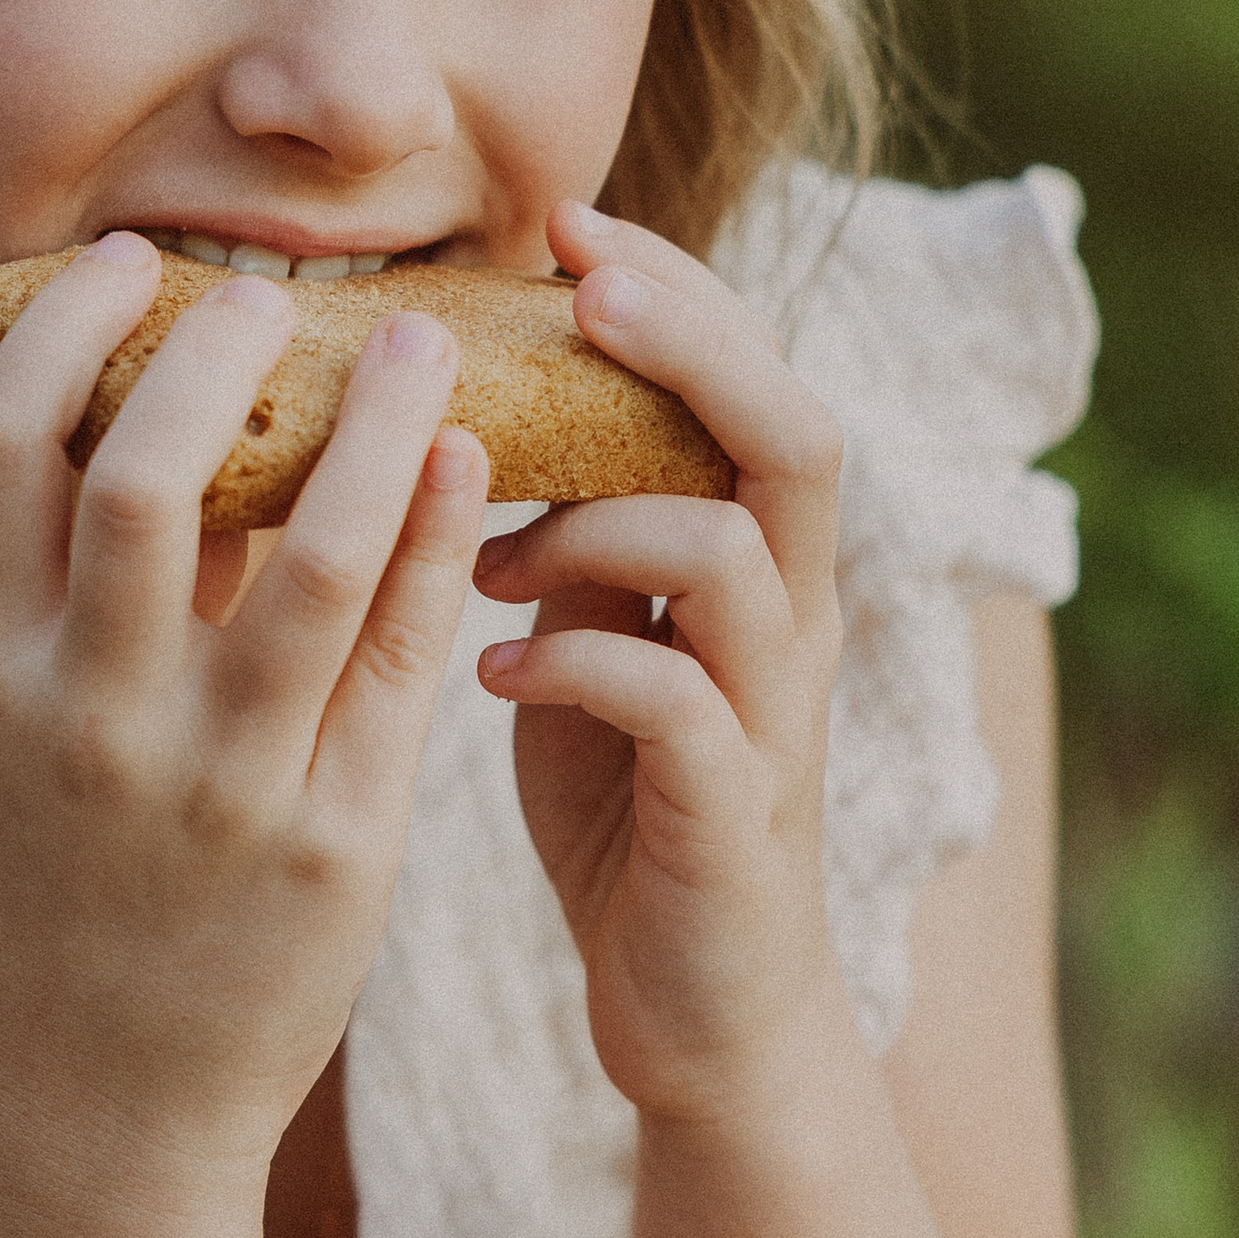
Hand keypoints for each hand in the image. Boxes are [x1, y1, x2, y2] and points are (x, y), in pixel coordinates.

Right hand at [0, 234, 488, 1226]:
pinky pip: (409, 663)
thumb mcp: (19, 744)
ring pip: (317, 558)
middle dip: (218, 354)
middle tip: (279, 285)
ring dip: (378, 426)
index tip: (134, 263)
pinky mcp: (339, 849)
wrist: (103, 1114)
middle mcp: (96, 726)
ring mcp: (222, 790)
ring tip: (426, 343)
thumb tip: (155, 408)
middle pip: (147, 476)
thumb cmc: (61, 896)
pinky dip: (443, 548)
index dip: (65, 332)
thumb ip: (72, 595)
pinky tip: (475, 471)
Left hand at [470, 202, 848, 1126]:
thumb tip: (445, 403)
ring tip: (486, 549)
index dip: (678, 288)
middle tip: (581, 292)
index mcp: (760, 560)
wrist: (705, 1015)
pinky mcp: (732, 813)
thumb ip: (565, 527)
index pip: (754, 379)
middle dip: (689, 345)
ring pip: (734, 554)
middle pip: (793, 431)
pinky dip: (575, 664)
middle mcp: (792, 619)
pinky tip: (494, 668)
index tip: (563, 222)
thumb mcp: (593, 634)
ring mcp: (773, 716)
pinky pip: (674, 703)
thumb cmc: (629, 805)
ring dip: (596, 522)